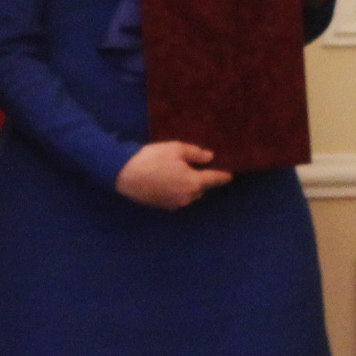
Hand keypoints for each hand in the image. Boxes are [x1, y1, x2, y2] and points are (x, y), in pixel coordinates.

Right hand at [115, 141, 232, 209]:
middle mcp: (187, 196)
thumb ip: (196, 154)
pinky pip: (177, 197)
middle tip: (196, 167)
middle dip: (201, 179)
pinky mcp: (163, 206)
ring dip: (189, 186)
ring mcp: (175, 203)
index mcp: (193, 182)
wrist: (125, 174)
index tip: (230, 175)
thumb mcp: (176, 149)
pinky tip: (168, 180)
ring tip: (180, 173)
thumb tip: (210, 158)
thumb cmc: (152, 158)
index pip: (214, 179)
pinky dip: (177, 190)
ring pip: (189, 194)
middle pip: (201, 188)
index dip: (223, 176)